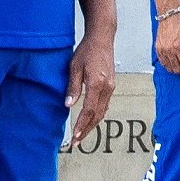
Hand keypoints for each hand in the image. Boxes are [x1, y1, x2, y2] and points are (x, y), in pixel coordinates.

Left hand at [64, 31, 115, 145]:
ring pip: (102, 112)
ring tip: (82, 134)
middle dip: (87, 130)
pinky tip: (90, 120)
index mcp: (97, 83)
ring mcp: (111, 87)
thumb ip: (72, 87)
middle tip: (77, 142)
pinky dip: (97, 115)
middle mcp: (107, 87)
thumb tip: (68, 105)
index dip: (82, 124)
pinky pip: (104, 105)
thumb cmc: (87, 50)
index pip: (89, 110)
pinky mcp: (111, 85)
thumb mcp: (74, 67)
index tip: (75, 136)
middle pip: (98, 115)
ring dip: (92, 125)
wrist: (102, 38)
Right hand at [154, 6, 179, 78]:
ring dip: (179, 68)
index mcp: (179, 46)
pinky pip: (163, 63)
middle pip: (178, 69)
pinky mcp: (157, 49)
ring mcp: (162, 50)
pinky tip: (177, 59)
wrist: (170, 13)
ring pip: (170, 68)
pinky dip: (171, 65)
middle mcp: (169, 50)